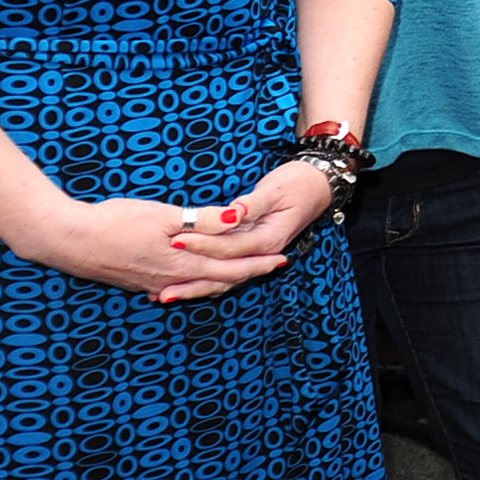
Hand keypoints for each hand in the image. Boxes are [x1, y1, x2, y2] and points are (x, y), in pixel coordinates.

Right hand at [19, 193, 285, 299]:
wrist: (68, 241)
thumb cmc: (115, 222)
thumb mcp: (164, 216)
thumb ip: (202, 220)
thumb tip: (239, 219)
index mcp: (183, 265)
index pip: (231, 268)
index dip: (258, 263)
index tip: (282, 259)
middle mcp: (170, 281)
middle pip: (217, 280)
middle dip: (246, 273)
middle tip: (271, 265)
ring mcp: (151, 284)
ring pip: (195, 285)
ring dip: (220, 280)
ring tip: (238, 274)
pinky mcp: (134, 281)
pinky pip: (174, 286)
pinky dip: (192, 283)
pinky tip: (190, 281)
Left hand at [162, 162, 334, 298]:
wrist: (317, 186)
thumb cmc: (297, 183)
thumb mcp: (276, 190)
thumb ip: (253, 204)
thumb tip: (234, 212)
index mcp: (269, 239)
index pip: (230, 246)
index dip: (203, 244)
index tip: (176, 240)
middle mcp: (263, 252)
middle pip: (224, 271)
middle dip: (192, 278)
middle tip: (162, 286)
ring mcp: (256, 254)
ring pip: (223, 278)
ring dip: (194, 288)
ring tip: (165, 295)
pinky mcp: (250, 251)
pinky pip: (224, 271)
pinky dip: (203, 280)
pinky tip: (183, 285)